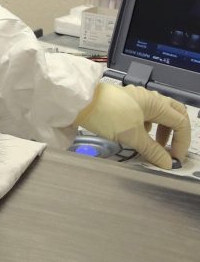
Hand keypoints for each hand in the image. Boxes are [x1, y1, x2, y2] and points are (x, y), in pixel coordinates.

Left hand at [74, 83, 190, 168]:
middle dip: (175, 133)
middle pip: (172, 114)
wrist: (78, 103)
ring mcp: (135, 99)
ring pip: (157, 114)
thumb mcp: (132, 135)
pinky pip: (143, 114)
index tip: (175, 159)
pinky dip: (146, 126)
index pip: (180, 122)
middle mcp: (148, 98)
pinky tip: (138, 135)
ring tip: (152, 145)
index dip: (182, 142)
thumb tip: (167, 163)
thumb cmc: (108, 115)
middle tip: (169, 149)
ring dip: (160, 130)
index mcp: (156, 102)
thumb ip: (152, 150)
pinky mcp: (122, 103)